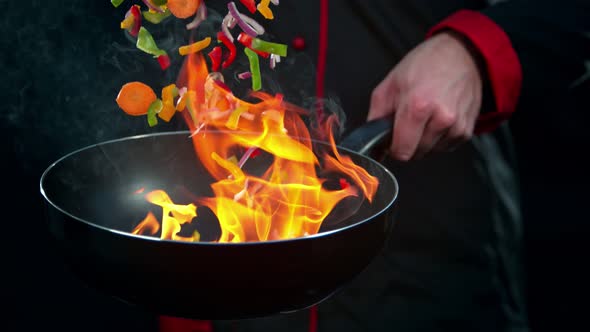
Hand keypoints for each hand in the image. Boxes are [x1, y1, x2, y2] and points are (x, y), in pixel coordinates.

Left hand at [367, 31, 482, 160]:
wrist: (461, 54)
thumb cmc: (426, 65)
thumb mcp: (391, 83)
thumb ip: (377, 114)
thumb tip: (372, 138)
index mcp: (417, 107)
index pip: (402, 151)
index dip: (393, 148)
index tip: (393, 139)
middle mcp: (441, 118)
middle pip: (416, 153)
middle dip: (409, 141)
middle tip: (410, 120)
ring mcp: (456, 126)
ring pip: (431, 151)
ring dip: (425, 139)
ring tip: (427, 115)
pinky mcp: (466, 131)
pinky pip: (446, 146)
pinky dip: (439, 137)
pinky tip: (439, 117)